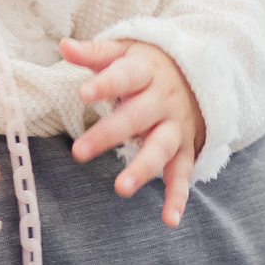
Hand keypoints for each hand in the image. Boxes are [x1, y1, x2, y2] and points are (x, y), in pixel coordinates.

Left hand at [63, 37, 204, 224]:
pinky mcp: (185, 148)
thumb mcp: (125, 51)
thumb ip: (95, 53)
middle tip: (79, 153)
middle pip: (136, 117)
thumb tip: (63, 45)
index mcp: (145, 72)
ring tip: (121, 189)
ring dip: (142, 169)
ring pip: (160, 148)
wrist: (201, 73)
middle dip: (109, 135)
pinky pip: (182, 173)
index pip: (125, 76)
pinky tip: (169, 219)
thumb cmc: (148, 65)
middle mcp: (162, 100)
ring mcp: (176, 126)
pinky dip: (178, 197)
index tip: (82, 94)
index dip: (105, 84)